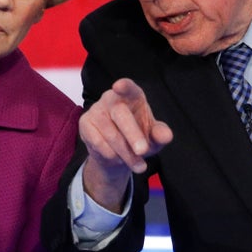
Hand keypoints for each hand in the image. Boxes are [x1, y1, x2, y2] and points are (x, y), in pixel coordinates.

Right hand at [80, 78, 171, 210]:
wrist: (118, 155)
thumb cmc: (138, 138)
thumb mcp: (153, 138)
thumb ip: (160, 134)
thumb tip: (167, 135)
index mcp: (132, 96)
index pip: (128, 88)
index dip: (124, 86)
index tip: (119, 86)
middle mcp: (112, 98)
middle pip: (121, 115)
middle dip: (133, 135)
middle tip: (143, 151)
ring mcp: (96, 110)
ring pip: (111, 134)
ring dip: (126, 154)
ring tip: (138, 166)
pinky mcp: (85, 123)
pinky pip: (98, 142)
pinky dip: (112, 156)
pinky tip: (119, 159)